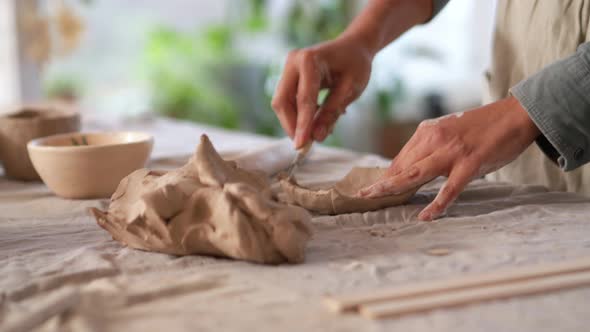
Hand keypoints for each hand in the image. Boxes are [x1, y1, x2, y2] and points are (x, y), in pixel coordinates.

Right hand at [271, 35, 372, 147]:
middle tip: (305, 145)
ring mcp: (288, 69)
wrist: (353, 47)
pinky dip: (298, 115)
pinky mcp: (289, 77)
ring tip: (316, 132)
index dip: (302, 124)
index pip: (303, 99)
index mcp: (309, 60)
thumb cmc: (356, 64)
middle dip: (291, 125)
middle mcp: (293, 62)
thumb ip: (332, 112)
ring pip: (282, 103)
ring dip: (294, 122)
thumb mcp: (351, 89)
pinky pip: (287, 101)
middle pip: (282, 101)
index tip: (302, 146)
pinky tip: (315, 121)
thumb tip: (317, 137)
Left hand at [358, 96, 540, 220]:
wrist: (514, 114)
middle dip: (380, 183)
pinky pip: (450, 187)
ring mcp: (451, 151)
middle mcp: (434, 139)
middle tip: (361, 196)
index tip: (372, 190)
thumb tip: (409, 172)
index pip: (400, 160)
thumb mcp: (449, 134)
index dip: (385, 177)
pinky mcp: (470, 162)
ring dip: (393, 187)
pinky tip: (425, 215)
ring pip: (415, 174)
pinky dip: (437, 203)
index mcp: (427, 132)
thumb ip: (430, 150)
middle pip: (401, 166)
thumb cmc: (481, 128)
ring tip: (374, 199)